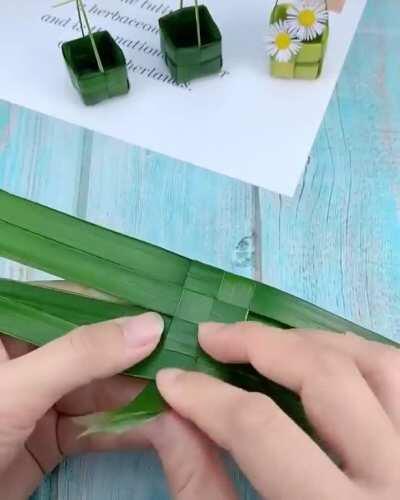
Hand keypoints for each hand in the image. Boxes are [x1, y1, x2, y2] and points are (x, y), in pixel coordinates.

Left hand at [0, 314, 234, 499]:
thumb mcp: (17, 388)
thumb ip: (80, 354)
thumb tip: (150, 324)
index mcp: (10, 326)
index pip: (74, 301)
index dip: (121, 303)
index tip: (170, 308)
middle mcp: (30, 356)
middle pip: (96, 345)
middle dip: (140, 353)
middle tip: (190, 353)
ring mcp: (43, 396)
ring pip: (103, 386)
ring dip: (142, 392)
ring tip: (186, 390)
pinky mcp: (53, 435)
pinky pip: (98, 424)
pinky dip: (128, 427)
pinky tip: (163, 424)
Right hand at [157, 322, 399, 499]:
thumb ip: (201, 485)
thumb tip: (170, 414)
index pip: (262, 431)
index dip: (207, 396)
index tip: (172, 378)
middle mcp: (397, 484)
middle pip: (327, 379)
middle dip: (260, 345)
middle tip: (215, 336)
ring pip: (379, 365)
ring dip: (315, 341)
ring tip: (267, 342)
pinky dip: (360, 357)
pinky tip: (324, 359)